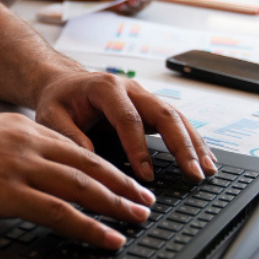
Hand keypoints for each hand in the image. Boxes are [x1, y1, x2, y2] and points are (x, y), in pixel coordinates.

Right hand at [0, 113, 161, 249]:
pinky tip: (108, 237)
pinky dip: (91, 226)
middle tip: (144, 199)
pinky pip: (61, 212)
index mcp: (19, 127)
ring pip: (83, 186)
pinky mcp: (10, 192)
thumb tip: (23, 169)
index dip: (104, 164)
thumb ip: (6, 150)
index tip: (122, 178)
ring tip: (138, 217)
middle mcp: (26, 142)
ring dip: (116, 204)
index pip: (73, 146)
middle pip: (88, 164)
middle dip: (121, 183)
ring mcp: (20, 166)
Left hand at [34, 70, 215, 191]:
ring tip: (207, 170)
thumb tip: (93, 162)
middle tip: (194, 172)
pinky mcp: (150, 107)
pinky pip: (176, 121)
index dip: (139, 147)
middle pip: (164, 113)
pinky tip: (204, 158)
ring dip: (194, 144)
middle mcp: (130, 88)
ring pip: (176, 116)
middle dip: (181, 145)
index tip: (146, 175)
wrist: (62, 83)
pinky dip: (191, 140)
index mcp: (105, 88)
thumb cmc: (58, 100)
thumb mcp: (51, 117)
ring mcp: (143, 96)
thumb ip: (69, 137)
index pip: (128, 118)